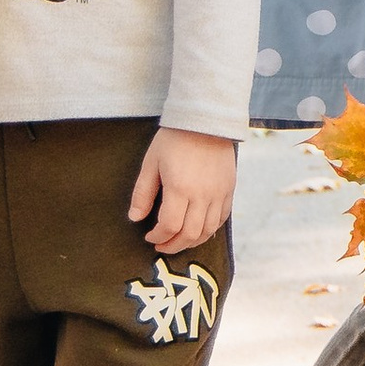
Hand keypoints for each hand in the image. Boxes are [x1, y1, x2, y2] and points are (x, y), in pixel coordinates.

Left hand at [129, 127, 237, 254]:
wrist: (206, 120)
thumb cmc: (174, 139)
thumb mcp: (151, 163)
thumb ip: (143, 193)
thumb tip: (135, 218)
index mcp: (180, 188)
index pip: (170, 226)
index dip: (158, 236)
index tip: (149, 236)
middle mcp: (202, 194)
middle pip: (190, 233)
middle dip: (173, 245)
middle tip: (162, 245)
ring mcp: (219, 192)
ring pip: (208, 230)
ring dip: (192, 241)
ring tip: (179, 240)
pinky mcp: (229, 188)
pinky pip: (222, 217)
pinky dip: (210, 229)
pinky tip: (199, 229)